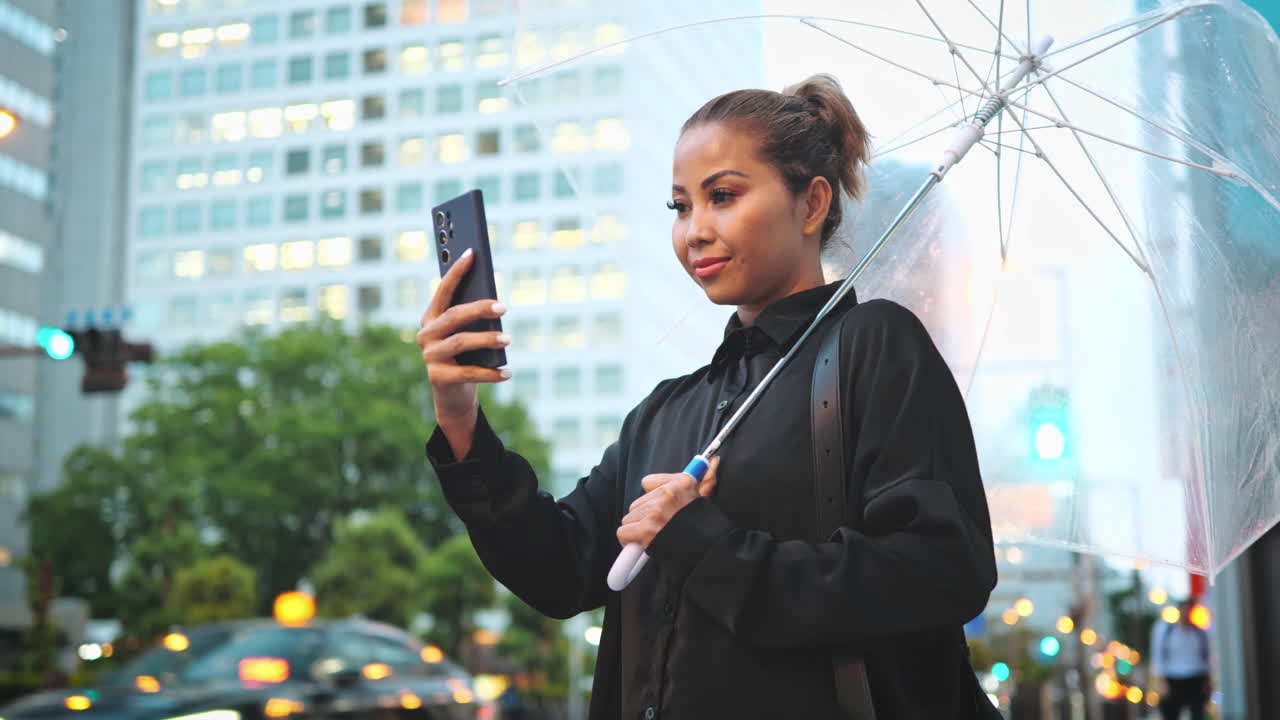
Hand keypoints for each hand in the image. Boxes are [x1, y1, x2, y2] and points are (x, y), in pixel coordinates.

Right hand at [417, 249, 510, 445]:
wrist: (454, 396)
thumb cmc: (465, 358)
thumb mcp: (468, 335)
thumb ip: (474, 319)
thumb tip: (496, 302)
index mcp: (432, 318)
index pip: (443, 290)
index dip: (457, 271)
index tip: (472, 252)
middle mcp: (426, 334)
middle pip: (454, 315)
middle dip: (480, 308)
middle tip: (504, 307)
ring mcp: (429, 356)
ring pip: (461, 342)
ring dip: (487, 339)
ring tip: (508, 339)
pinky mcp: (438, 377)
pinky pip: (468, 372)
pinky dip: (490, 373)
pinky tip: (507, 372)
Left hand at [617, 457, 718, 548]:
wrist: (709, 552)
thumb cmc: (705, 528)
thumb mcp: (704, 500)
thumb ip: (705, 480)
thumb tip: (713, 460)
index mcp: (682, 483)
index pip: (647, 482)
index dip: (652, 498)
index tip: (660, 508)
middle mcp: (668, 494)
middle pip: (637, 504)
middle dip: (645, 517)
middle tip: (661, 527)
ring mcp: (656, 510)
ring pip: (629, 518)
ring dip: (639, 530)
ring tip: (656, 537)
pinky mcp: (647, 528)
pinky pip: (623, 532)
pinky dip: (630, 541)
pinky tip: (644, 544)